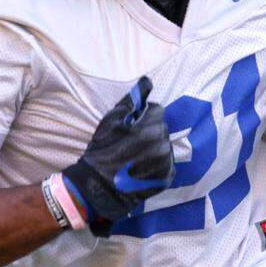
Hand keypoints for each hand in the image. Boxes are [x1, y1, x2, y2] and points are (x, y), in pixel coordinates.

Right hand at [63, 77, 175, 235]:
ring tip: (136, 157)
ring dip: (154, 148)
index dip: (143, 116)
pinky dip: (157, 165)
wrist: (99, 185)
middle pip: (162, 128)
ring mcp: (166, 162)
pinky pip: (167, 165)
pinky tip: (142, 168)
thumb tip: (148, 81)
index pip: (157, 111)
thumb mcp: (112, 119)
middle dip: (150, 132)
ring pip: (165, 146)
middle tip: (132, 144)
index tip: (132, 126)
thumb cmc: (102, 149)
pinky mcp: (166, 178)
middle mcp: (163, 143)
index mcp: (152, 126)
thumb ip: (132, 99)